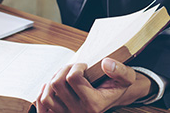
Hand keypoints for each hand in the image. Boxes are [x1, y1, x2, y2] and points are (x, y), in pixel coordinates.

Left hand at [36, 58, 154, 112]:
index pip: (73, 78)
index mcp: (94, 104)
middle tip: (74, 68)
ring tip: (64, 76)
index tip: (84, 66)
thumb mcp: (127, 77)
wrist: (115, 98)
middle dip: (64, 69)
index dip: (77, 66)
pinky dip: (43, 94)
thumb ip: (120, 70)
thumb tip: (106, 63)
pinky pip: (42, 106)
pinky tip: (50, 86)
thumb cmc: (118, 85)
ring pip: (47, 95)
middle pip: (58, 83)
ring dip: (52, 80)